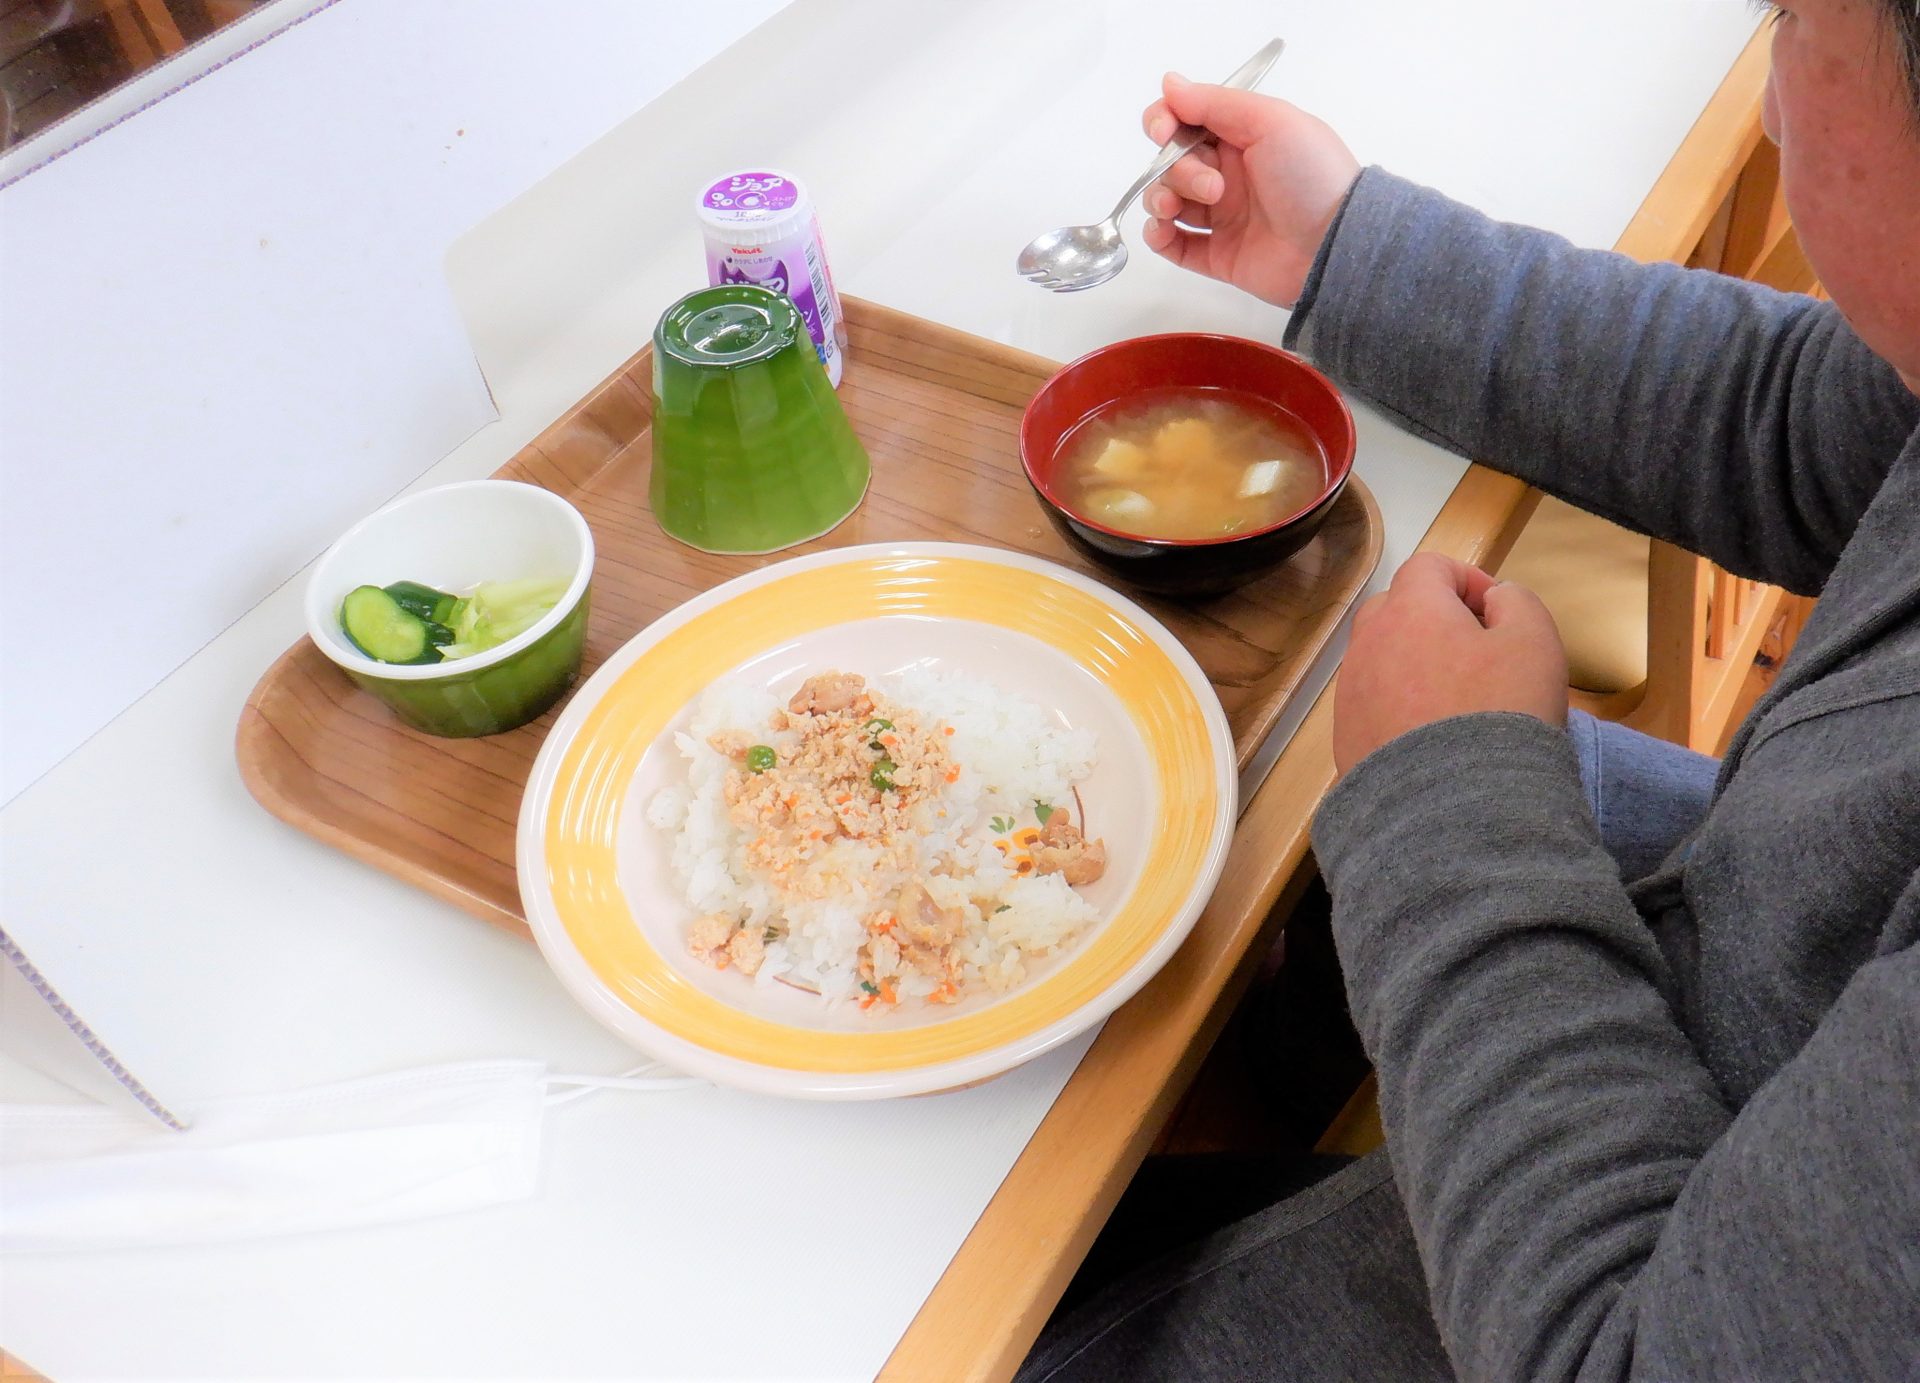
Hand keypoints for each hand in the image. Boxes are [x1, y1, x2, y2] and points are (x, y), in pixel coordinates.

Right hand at [1139, 73, 1360, 307]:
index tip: (1163, 132)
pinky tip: (1163, 230)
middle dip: (1177, 169)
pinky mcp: (1216, 254)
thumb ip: (1216, 102)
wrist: (1335, 245)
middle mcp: (1228, 173)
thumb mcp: (1271, 121)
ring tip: (1177, 210)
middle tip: (1213, 187)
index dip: (1164, 122)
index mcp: (1241, 137)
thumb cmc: (1312, 177)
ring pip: (1166, 199)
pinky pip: (1172, 243)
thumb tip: (1170, 83)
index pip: (1185, 120)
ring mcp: (1221, 215)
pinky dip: (1158, 235)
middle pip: (1172, 161)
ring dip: (1160, 198)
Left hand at [1333, 555, 1569, 775]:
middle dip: (1436, 620)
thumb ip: (1516, 602)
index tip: (1496, 610)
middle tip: (1479, 653)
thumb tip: (1494, 600)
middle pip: (1396, 609)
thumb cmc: (1500, 714)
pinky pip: (1373, 707)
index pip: (1429, 566)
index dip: (1467, 578)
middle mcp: (1367, 645)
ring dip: (1417, 667)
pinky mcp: (1344, 740)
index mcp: (1409, 610)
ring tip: (1459, 702)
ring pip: (1382, 661)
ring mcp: (1350, 694)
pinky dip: (1400, 709)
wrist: (1453, 809)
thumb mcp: (1535, 641)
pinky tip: (1434, 738)